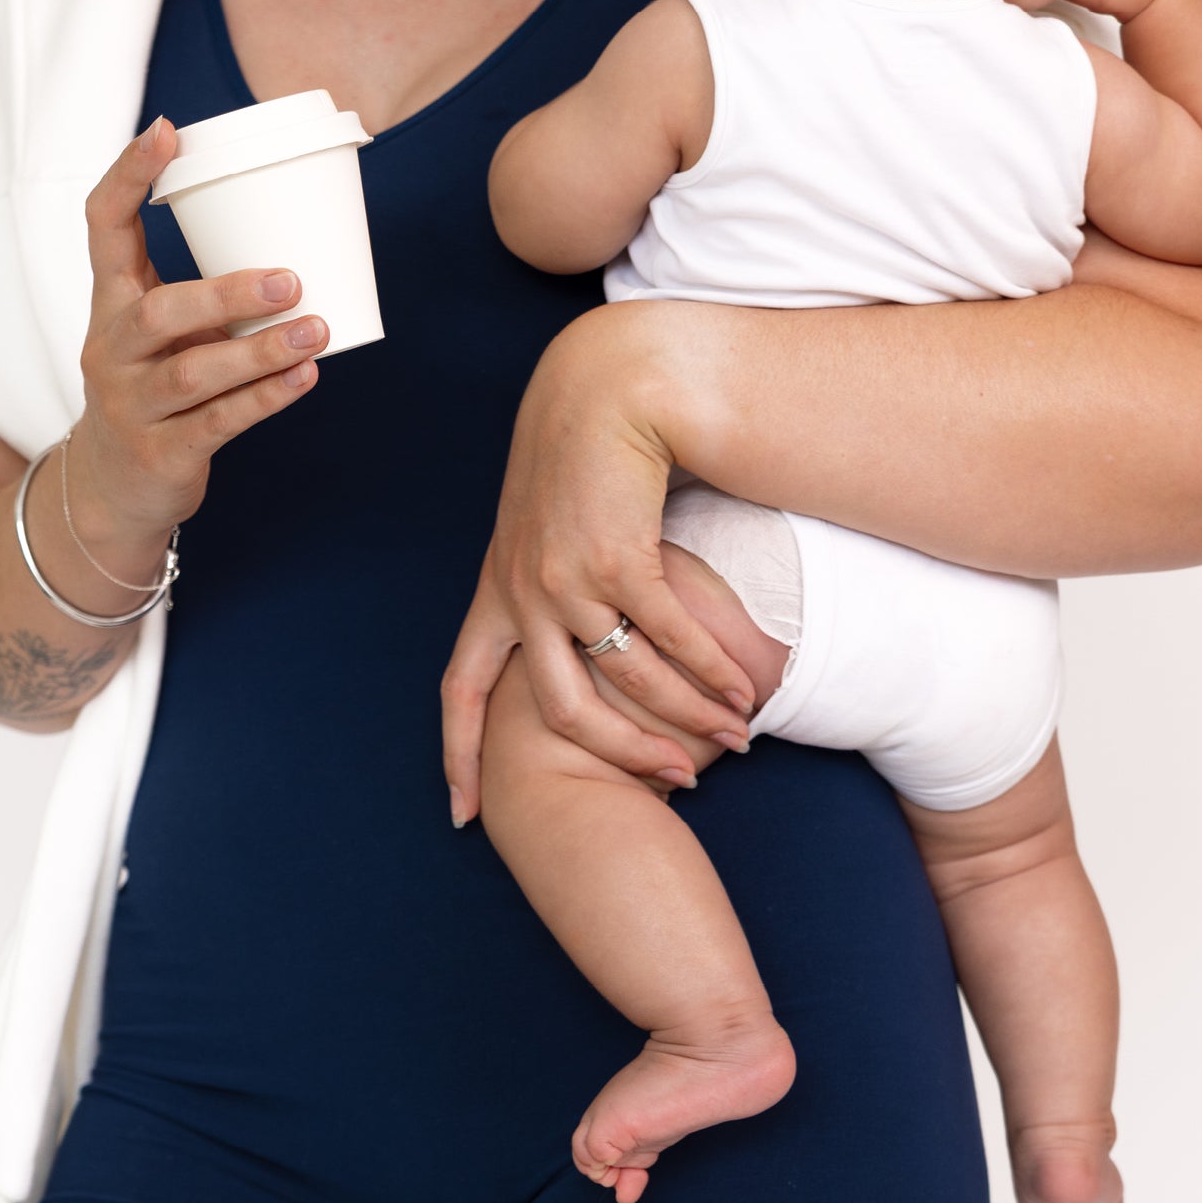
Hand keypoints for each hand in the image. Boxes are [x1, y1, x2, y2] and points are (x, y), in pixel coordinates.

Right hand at [67, 115, 327, 552]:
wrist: (112, 488)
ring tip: (316, 330)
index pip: (102, 225)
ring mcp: (131, 405)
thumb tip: (304, 243)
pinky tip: (305, 378)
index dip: (128, 175)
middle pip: (158, 313)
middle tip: (290, 279)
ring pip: (195, 374)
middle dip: (225, 294)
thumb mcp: (159, 332)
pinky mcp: (161, 453)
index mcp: (110, 302)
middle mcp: (112, 349)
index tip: (167, 131)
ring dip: (262, 351)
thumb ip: (208, 292)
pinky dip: (267, 398)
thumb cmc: (154, 386)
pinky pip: (219, 423)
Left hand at [441, 307, 758, 825]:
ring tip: (737, 735)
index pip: (460, 689)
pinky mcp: (617, 559)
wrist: (605, 387)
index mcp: (496, 592)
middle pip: (563, 712)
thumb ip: (552, 584)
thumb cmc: (583, 455)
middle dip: (625, 756)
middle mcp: (523, 595)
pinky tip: (743, 688)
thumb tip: (588, 644)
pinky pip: (670, 638)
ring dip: (689, 716)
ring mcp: (566, 579)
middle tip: (677, 783)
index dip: (457, 754)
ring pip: (629, 681)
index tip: (461, 815)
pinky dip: (710, 671)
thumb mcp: (546, 527)